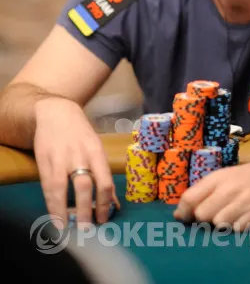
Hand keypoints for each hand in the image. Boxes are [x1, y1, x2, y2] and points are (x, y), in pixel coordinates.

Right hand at [33, 97, 119, 228]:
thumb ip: (103, 174)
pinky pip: (48, 187)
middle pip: (85, 186)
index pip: (105, 180)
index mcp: (96, 151)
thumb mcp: (96, 148)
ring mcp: (60, 158)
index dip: (105, 203)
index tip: (104, 219)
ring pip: (63, 188)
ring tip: (68, 229)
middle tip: (88, 229)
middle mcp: (79, 155)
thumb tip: (114, 203)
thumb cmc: (80, 134)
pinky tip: (55, 217)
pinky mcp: (44, 161)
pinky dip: (52, 204)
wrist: (55, 111)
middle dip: (87, 210)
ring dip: (65, 211)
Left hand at [173, 160, 249, 231]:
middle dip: (204, 219)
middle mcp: (228, 189)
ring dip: (223, 224)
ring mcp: (243, 200)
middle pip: (202, 215)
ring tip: (231, 215)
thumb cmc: (244, 177)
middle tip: (213, 214)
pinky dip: (239, 227)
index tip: (183, 218)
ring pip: (220, 224)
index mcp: (216, 178)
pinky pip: (239, 229)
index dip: (183, 212)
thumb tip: (178, 213)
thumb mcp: (222, 177)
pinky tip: (244, 218)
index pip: (189, 198)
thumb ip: (202, 192)